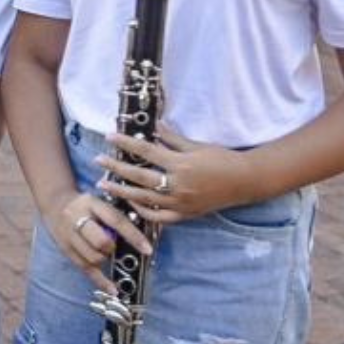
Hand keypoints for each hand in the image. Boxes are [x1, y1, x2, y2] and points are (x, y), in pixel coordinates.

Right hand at [43, 190, 149, 293]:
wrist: (55, 204)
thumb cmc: (86, 205)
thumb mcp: (100, 201)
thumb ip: (116, 216)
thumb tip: (140, 235)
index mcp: (91, 203)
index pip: (116, 220)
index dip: (133, 236)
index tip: (147, 249)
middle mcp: (77, 218)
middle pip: (101, 242)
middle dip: (112, 248)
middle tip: (113, 246)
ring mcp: (69, 236)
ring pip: (93, 258)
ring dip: (105, 259)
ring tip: (104, 251)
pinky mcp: (66, 250)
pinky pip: (85, 269)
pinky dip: (100, 281)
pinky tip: (112, 289)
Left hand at [95, 122, 255, 225]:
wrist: (244, 182)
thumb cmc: (221, 159)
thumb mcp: (196, 146)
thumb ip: (172, 138)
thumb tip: (153, 125)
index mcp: (180, 165)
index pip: (146, 152)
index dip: (126, 144)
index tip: (109, 136)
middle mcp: (177, 186)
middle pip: (139, 177)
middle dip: (116, 168)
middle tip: (99, 161)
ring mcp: (180, 203)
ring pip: (144, 200)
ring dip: (122, 192)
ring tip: (105, 185)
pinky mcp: (185, 215)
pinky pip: (158, 217)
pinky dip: (143, 211)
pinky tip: (131, 203)